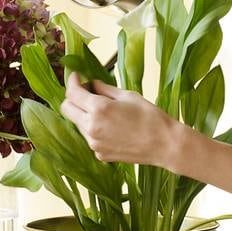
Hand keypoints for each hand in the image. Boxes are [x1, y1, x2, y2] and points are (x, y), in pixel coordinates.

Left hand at [60, 72, 181, 165]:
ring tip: (106, 111)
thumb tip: (91, 84)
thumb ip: (104, 89)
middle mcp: (92, 127)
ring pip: (77, 123)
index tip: (76, 77)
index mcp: (99, 109)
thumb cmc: (151, 117)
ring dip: (84, 114)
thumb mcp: (127, 95)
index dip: (72, 81)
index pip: (72, 93)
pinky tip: (112, 127)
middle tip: (87, 92)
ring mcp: (94, 143)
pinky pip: (89, 137)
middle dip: (73, 98)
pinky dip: (95, 129)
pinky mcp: (99, 154)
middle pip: (67, 109)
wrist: (164, 145)